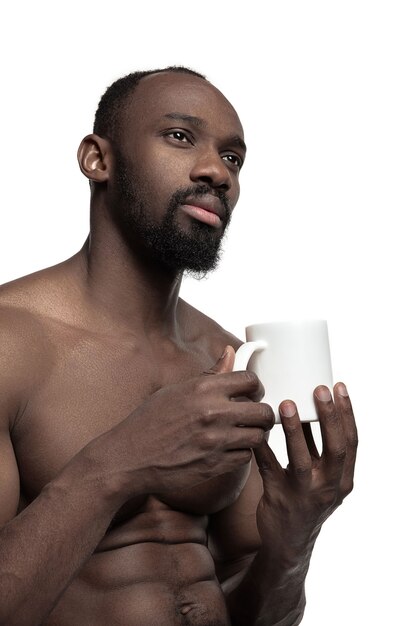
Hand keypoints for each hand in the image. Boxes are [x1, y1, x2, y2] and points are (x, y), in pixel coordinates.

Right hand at [85, 347, 274, 499]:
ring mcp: (216, 441)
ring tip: (245, 433)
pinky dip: (242, 453)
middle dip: (264, 413)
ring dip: (255, 435)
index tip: (252, 393)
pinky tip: (230, 449)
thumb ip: (210, 374)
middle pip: (263, 411)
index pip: (250, 380)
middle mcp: (213, 413)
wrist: (129, 458)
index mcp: (203, 388)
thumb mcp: (176, 391)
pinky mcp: (215, 465)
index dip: (255, 387)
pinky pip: (246, 457)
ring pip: (259, 436)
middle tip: (256, 416)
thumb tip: (230, 351)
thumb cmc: (149, 421)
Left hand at [253, 383, 357, 564]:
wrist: (288, 543)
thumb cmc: (305, 498)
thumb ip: (316, 445)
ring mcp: (304, 495)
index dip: (347, 412)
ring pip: (301, 460)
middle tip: (319, 389)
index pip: (351, 441)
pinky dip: (263, 447)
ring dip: (295, 430)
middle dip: (328, 416)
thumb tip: (306, 404)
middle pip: (335, 448)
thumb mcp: (320, 475)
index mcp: (343, 478)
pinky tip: (256, 429)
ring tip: (286, 404)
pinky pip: (269, 468)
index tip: (339, 387)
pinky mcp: (279, 499)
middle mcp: (329, 487)